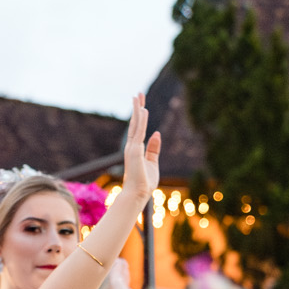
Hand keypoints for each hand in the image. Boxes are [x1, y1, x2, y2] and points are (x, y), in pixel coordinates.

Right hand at [121, 93, 160, 210]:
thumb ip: (154, 148)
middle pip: (134, 123)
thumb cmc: (144, 182)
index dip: (138, 116)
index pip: (137, 129)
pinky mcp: (135, 150)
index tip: (141, 105)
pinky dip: (141, 120)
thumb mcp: (153, 162)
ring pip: (135, 124)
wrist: (138, 194)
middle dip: (136, 108)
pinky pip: (139, 131)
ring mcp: (132, 147)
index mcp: (135, 149)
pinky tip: (143, 110)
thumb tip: (157, 133)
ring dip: (137, 109)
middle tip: (138, 94)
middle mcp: (131, 146)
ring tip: (138, 96)